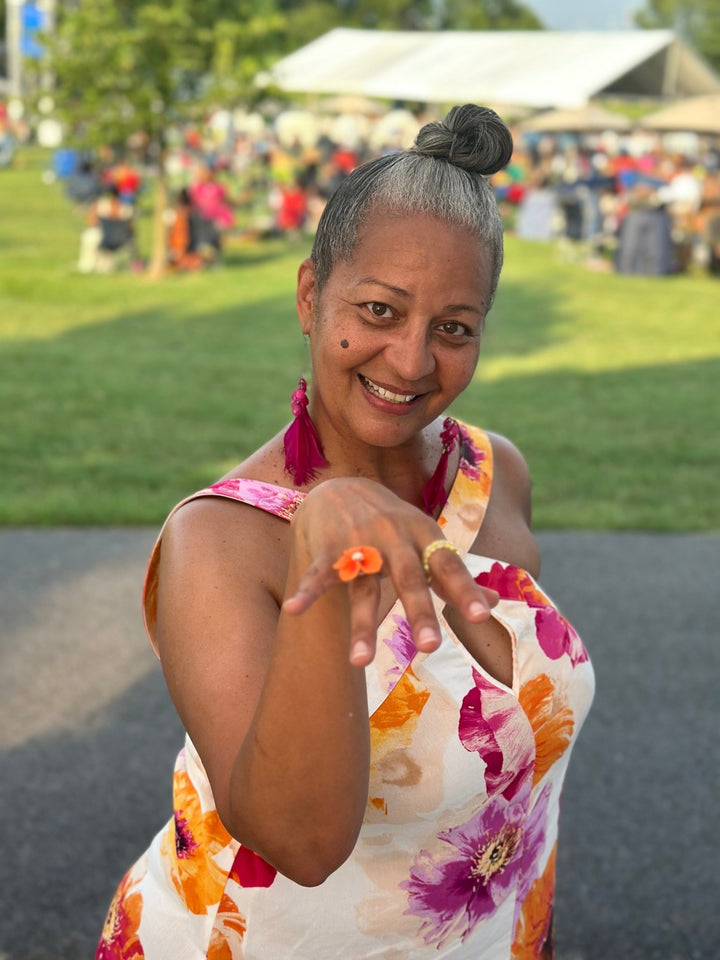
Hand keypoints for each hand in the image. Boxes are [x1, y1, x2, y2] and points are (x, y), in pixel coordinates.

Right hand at [282, 478, 497, 666]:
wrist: (343, 487)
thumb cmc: (394, 525)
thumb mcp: (426, 542)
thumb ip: (455, 577)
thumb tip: (495, 605)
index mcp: (423, 535)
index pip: (448, 565)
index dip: (465, 589)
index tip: (482, 616)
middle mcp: (394, 537)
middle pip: (409, 577)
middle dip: (418, 610)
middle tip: (429, 648)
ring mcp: (360, 542)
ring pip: (363, 587)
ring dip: (361, 624)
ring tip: (360, 662)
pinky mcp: (329, 548)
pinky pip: (319, 574)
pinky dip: (308, 592)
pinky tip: (295, 610)